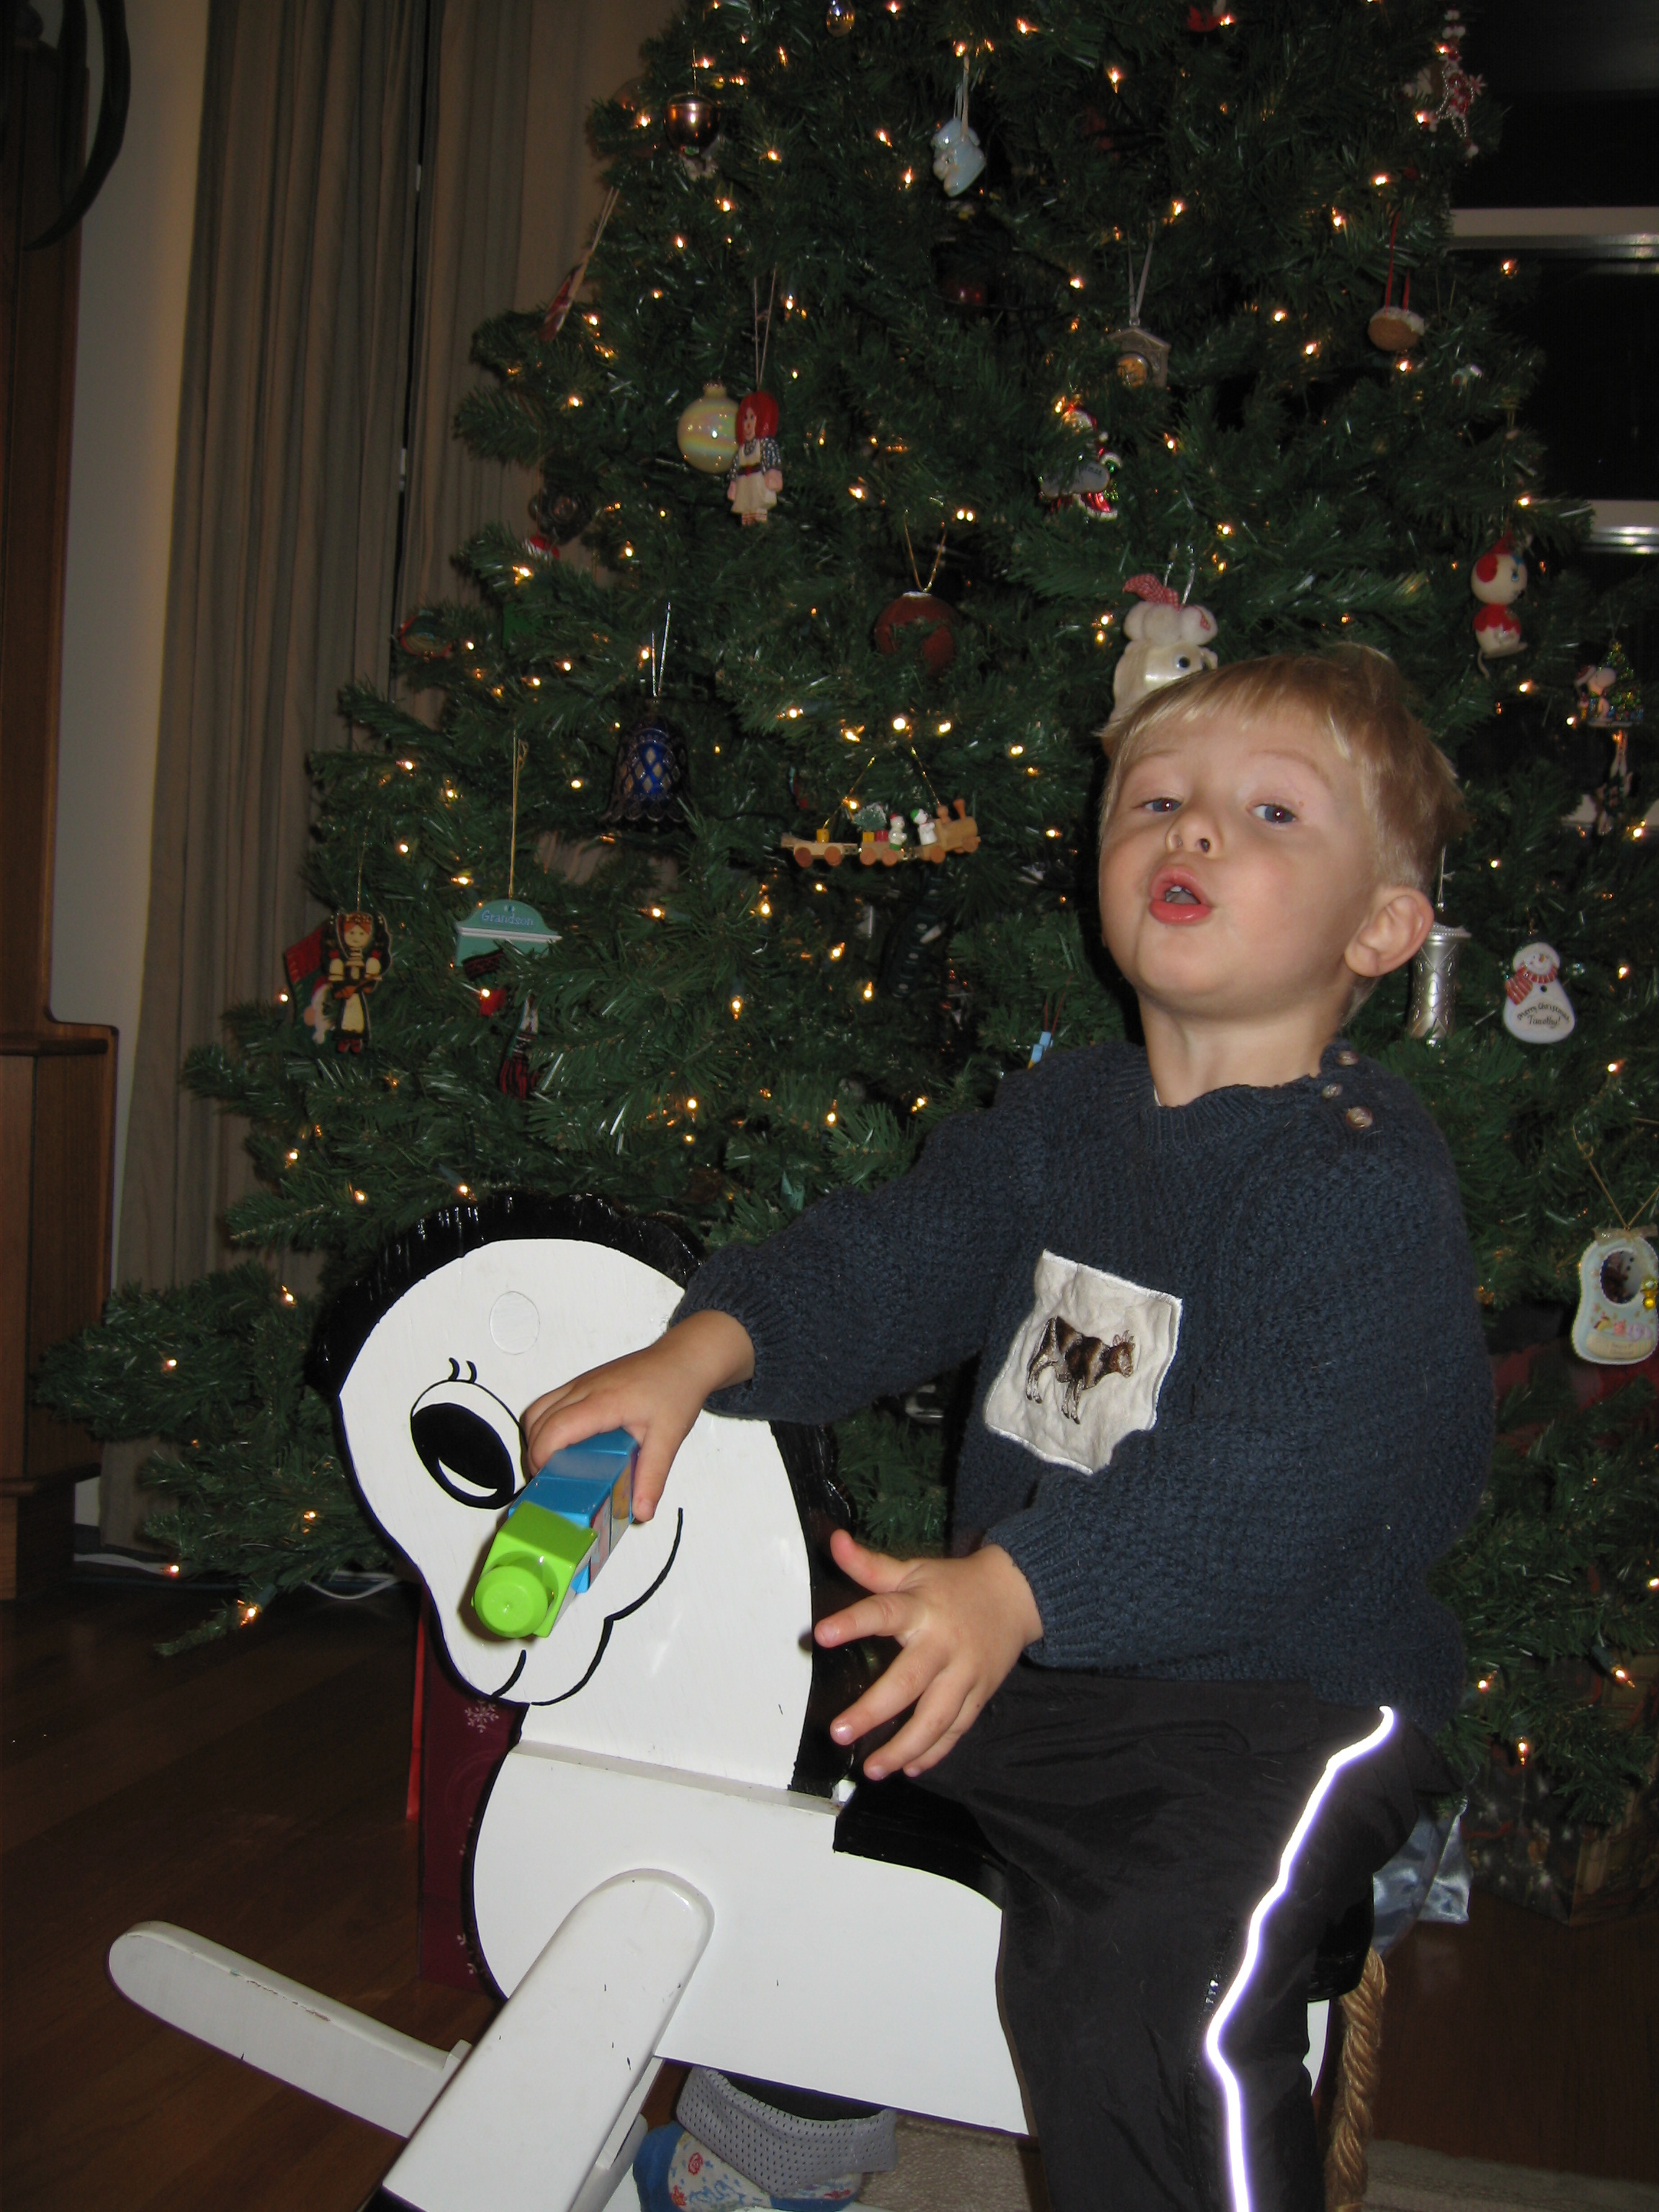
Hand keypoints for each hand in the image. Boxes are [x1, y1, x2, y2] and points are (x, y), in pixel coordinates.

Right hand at [520, 1309, 753, 1521]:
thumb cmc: (675, 1391)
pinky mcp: (582, 1382)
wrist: (682, 1359)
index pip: (555, 1428)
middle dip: (535, 1454)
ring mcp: (580, 1382)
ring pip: (537, 1409)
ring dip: (536, 1438)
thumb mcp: (669, 1438)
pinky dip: (544, 1426)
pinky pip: (549, 1402)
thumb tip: (642, 1512)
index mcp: (603, 1402)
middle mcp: (584, 1388)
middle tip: (550, 1483)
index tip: (546, 1483)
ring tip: (553, 1467)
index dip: (541, 1457)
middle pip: (537, 1420)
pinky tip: (565, 1446)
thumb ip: (653, 1476)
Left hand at [814, 1529, 1041, 1779]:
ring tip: (873, 1768)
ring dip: (904, 1747)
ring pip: (936, 1718)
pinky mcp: (981, 1694)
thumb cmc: (954, 1586)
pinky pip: (957, 1729)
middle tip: (839, 1732)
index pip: (882, 1612)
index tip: (821, 1635)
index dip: (852, 1623)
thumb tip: (834, 1541)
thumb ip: (870, 1566)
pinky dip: (934, 1752)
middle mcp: (943, 1644)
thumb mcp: (913, 1570)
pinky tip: (910, 1767)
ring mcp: (965, 1673)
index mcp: (921, 1608)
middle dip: (873, 1711)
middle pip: (908, 1682)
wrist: (1017, 1595)